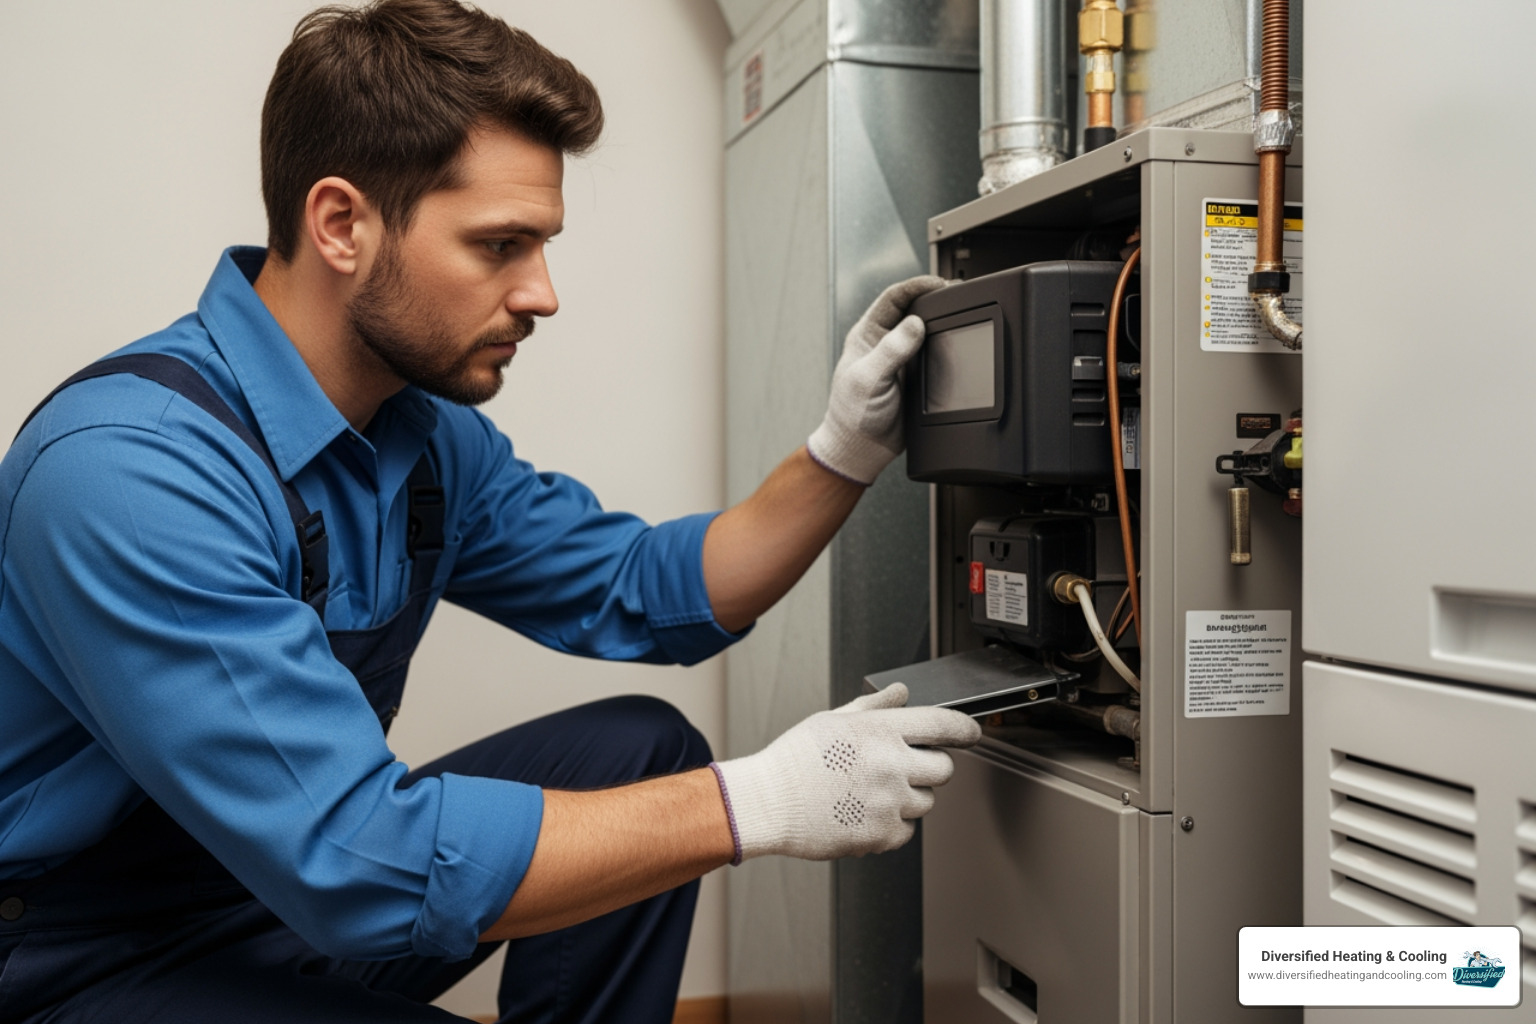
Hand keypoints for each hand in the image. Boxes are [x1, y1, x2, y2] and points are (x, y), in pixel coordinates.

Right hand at [711, 683, 979, 862]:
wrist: (769, 803)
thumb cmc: (796, 761)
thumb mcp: (834, 720)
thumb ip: (875, 707)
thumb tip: (901, 694)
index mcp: (880, 731)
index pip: (943, 725)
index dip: (965, 729)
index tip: (972, 734)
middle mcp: (891, 764)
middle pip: (944, 769)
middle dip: (930, 767)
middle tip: (904, 768)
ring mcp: (889, 802)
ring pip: (926, 801)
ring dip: (909, 797)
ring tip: (871, 792)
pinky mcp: (882, 834)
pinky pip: (907, 831)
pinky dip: (892, 825)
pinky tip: (864, 813)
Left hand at [806, 275, 946, 484]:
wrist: (861, 450)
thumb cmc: (851, 416)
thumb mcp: (868, 379)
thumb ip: (890, 351)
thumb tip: (914, 324)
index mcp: (867, 335)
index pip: (893, 298)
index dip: (916, 286)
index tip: (938, 284)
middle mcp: (884, 343)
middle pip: (914, 310)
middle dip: (935, 300)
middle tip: (958, 296)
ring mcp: (902, 360)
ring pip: (927, 332)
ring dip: (943, 324)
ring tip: (962, 316)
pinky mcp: (916, 377)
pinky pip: (935, 355)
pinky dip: (947, 348)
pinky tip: (958, 347)